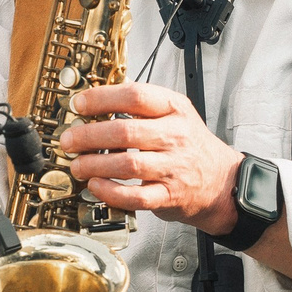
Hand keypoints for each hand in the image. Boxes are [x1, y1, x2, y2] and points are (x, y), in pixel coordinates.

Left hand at [57, 82, 242, 231]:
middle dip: (89, 135)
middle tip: (70, 140)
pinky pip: (135, 196)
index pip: (135, 96)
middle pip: (126, 131)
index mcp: (175, 110)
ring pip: (128, 164)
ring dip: (94, 164)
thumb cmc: (191, 146)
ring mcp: (173, 168)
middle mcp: (175, 136)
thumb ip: (142, 106)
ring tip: (78, 165)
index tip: (80, 104)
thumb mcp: (176, 114)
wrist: (221, 181)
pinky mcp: (168, 196)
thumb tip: (96, 100)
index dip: (102, 98)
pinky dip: (110, 192)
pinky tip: (96, 186)